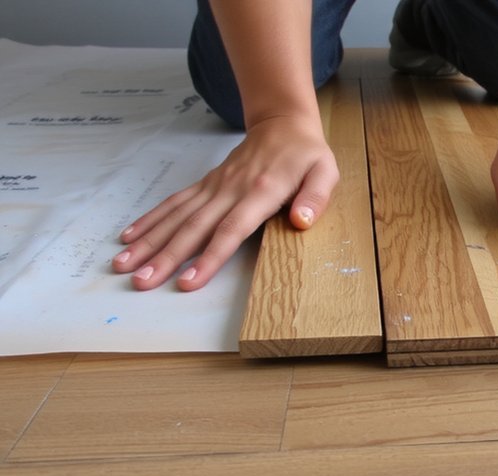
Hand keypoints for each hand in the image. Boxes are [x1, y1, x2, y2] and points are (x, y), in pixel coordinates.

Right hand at [112, 114, 337, 290]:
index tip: (188, 281)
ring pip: (177, 216)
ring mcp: (214, 187)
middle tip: (141, 282)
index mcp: (261, 192)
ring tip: (123, 264)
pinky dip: (151, 219)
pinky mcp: (206, 185)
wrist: (283, 122)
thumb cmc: (306, 155)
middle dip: (166, 257)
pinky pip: (174, 203)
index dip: (210, 257)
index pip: (231, 230)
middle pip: (194, 228)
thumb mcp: (325, 172)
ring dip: (149, 241)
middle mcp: (230, 190)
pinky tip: (129, 237)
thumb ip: (315, 197)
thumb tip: (302, 221)